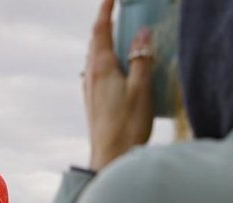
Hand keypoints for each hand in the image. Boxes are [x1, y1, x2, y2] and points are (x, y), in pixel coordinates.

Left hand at [83, 0, 153, 170]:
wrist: (110, 158)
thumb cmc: (128, 125)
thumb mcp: (142, 89)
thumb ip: (142, 59)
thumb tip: (143, 32)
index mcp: (102, 68)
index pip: (101, 30)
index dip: (105, 10)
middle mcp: (91, 75)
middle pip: (96, 42)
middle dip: (106, 24)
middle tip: (118, 12)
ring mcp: (89, 89)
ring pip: (95, 57)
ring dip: (105, 42)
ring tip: (119, 35)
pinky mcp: (93, 101)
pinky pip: (97, 71)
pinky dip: (106, 59)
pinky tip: (116, 67)